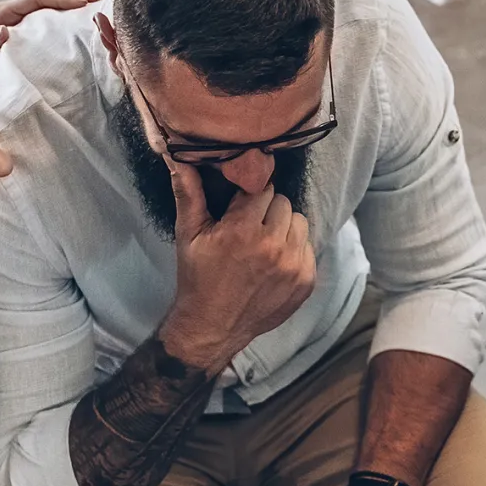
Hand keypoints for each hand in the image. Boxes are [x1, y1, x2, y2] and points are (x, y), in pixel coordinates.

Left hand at [0, 0, 103, 53]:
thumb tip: (4, 31)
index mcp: (5, 12)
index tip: (81, 4)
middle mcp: (16, 12)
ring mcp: (23, 19)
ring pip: (52, 3)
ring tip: (97, 0)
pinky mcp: (27, 29)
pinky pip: (50, 16)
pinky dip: (67, 12)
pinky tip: (83, 15)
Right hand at [155, 155, 315, 370]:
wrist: (212, 328)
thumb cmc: (197, 278)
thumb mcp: (188, 234)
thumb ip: (189, 193)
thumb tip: (177, 157)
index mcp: (244, 230)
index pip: (263, 188)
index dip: (251, 195)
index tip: (241, 205)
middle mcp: (273, 246)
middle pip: (284, 203)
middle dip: (268, 210)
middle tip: (249, 228)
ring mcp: (293, 265)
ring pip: (299, 223)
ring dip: (284, 228)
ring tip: (263, 244)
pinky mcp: (306, 281)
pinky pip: (308, 248)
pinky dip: (294, 251)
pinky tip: (273, 263)